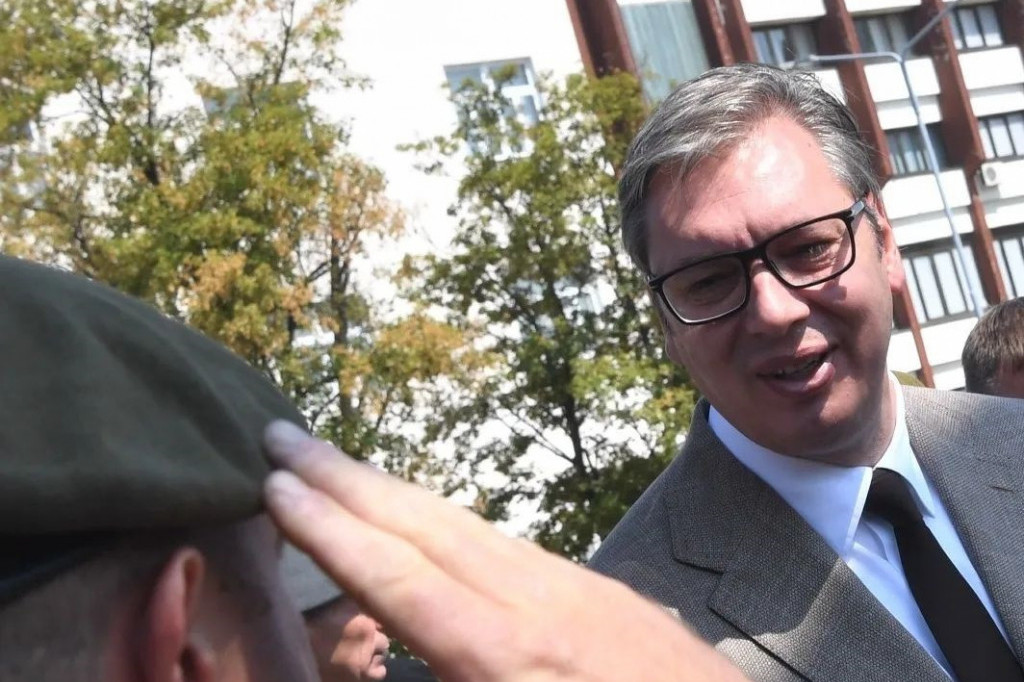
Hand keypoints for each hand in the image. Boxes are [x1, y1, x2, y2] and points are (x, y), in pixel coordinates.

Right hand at [263, 421, 748, 681]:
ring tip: (335, 467)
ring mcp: (576, 587)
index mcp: (512, 658)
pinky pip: (504, 541)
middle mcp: (540, 604)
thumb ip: (448, 675)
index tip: (276, 487)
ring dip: (393, 491)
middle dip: (348, 480)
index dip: (333, 534)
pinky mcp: (600, 588)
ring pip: (465, 524)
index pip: (401, 581)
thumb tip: (388, 641)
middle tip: (282, 434)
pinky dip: (446, 519)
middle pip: (426, 527)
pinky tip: (425, 518)